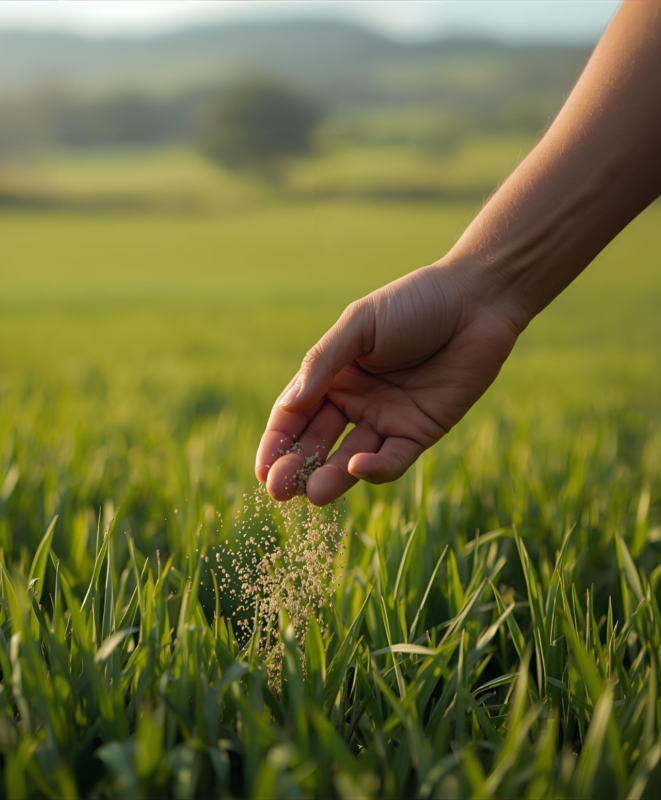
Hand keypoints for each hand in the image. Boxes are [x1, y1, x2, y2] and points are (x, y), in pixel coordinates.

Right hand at [255, 258, 524, 505]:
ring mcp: (386, 420)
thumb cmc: (414, 303)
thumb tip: (289, 405)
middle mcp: (355, 402)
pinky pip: (393, 460)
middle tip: (279, 491)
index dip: (277, 443)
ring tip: (313, 494)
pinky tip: (358, 467)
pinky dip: (375, 469)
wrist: (476, 302)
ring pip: (351, 459)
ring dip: (331, 477)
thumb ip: (323, 363)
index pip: (294, 415)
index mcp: (332, 374)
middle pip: (317, 443)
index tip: (261, 471)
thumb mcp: (360, 325)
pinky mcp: (419, 433)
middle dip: (296, 468)